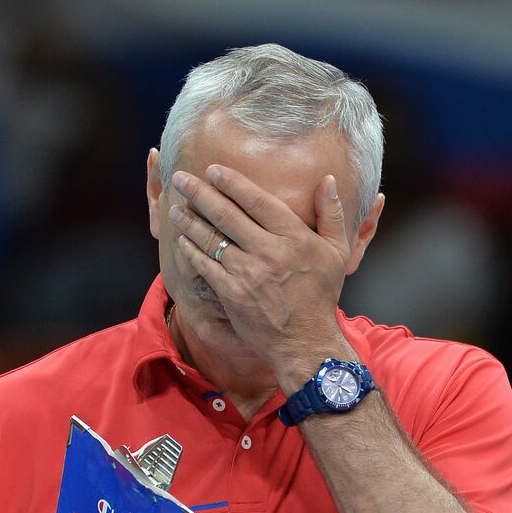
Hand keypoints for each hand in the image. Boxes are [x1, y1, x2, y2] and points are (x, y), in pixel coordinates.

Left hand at [168, 166, 356, 391]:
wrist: (306, 342)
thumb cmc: (321, 296)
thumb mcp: (336, 252)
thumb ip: (332, 214)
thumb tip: (327, 180)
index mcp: (294, 237)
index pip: (256, 200)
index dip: (231, 183)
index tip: (213, 170)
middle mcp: (269, 252)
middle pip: (227, 215)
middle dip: (199, 193)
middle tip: (180, 178)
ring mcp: (248, 273)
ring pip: (212, 239)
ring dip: (189, 221)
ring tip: (175, 208)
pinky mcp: (232, 294)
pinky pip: (206, 266)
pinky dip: (192, 251)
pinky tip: (182, 240)